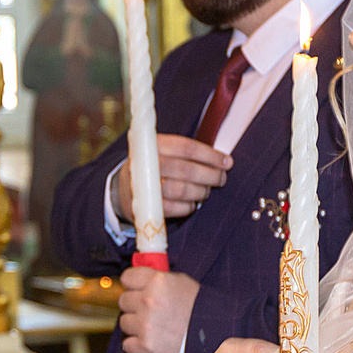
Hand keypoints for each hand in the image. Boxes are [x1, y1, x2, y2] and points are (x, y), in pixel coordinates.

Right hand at [114, 137, 231, 224]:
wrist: (125, 188)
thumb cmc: (156, 167)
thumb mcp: (165, 151)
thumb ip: (188, 153)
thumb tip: (223, 161)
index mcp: (154, 144)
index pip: (186, 147)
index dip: (210, 155)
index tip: (228, 162)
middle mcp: (148, 163)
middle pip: (186, 170)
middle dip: (210, 175)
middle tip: (221, 179)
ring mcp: (145, 186)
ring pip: (182, 190)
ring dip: (200, 192)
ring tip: (206, 191)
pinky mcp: (147, 205)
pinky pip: (176, 208)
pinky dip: (189, 207)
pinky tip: (193, 203)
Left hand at [118, 265, 199, 352]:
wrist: (214, 340)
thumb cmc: (201, 311)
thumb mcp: (183, 284)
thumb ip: (159, 280)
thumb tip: (140, 279)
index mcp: (158, 282)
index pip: (127, 278)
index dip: (132, 285)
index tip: (136, 290)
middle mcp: (148, 301)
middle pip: (123, 301)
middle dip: (134, 307)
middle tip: (150, 313)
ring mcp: (145, 324)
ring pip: (124, 323)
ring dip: (136, 327)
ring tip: (154, 329)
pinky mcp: (145, 346)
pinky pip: (127, 345)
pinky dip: (137, 346)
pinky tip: (152, 343)